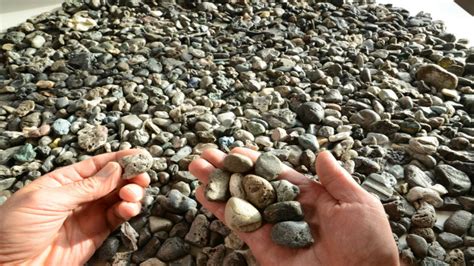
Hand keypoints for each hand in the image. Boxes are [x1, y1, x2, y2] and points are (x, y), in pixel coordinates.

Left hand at [0, 149, 149, 264]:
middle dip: (129, 176)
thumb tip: (115, 169)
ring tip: (132, 194)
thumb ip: (85, 186)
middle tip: (141, 176)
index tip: (140, 155)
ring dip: (131, 193)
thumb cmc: (13, 230)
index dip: (119, 158)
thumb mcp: (47, 200)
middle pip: (112, 180)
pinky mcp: (95, 234)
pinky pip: (117, 218)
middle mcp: (79, 196)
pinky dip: (127, 211)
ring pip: (118, 198)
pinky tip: (129, 208)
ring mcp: (88, 215)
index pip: (97, 165)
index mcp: (63, 181)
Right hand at [189, 148, 398, 265]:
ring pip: (241, 202)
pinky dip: (220, 209)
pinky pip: (239, 225)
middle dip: (229, 170)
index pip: (277, 175)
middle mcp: (288, 211)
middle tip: (206, 155)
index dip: (255, 162)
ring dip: (217, 184)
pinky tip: (204, 193)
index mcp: (311, 198)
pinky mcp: (263, 247)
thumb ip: (336, 179)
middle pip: (252, 185)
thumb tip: (321, 153)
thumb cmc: (368, 243)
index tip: (235, 150)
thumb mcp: (358, 203)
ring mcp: (273, 229)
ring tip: (196, 167)